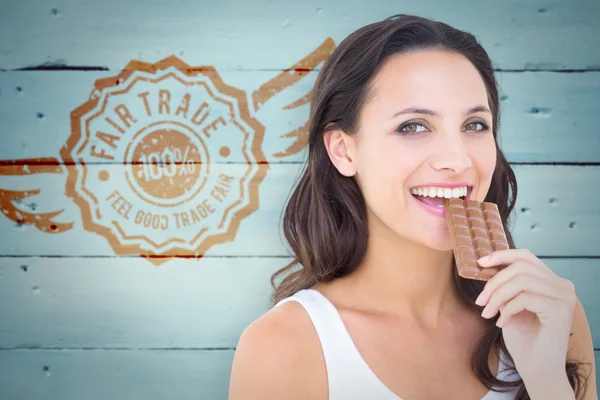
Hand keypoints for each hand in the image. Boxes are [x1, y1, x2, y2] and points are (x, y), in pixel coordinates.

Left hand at [474, 249, 576, 380]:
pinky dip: (507, 309)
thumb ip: (505, 286)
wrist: (537, 369)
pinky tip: (502, 323)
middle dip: (494, 283)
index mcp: (552, 282)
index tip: (480, 263)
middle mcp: (563, 286)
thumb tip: (485, 265)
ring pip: (521, 281)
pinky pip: (524, 298)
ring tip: (488, 313)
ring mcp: (564, 297)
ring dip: (497, 297)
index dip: (501, 255)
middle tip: (480, 302)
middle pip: (520, 267)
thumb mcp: (510, 305)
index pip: (526, 256)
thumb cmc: (523, 338)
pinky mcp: (560, 310)